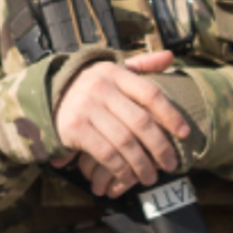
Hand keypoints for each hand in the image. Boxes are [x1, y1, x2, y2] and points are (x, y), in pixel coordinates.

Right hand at [51, 50, 193, 199]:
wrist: (48, 95)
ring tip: (151, 177)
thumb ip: (142, 65)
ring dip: (142, 164)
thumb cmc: (90, 86)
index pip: (150, 94)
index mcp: (114, 73)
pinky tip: (128, 176)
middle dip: (160, 147)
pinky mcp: (74, 128)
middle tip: (171, 164)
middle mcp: (100, 88)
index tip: (185, 133)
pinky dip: (121, 169)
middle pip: (140, 122)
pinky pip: (106, 153)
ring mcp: (86, 108)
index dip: (171, 115)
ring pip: (125, 142)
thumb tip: (170, 56)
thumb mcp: (113, 72)